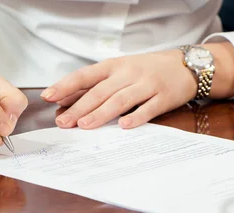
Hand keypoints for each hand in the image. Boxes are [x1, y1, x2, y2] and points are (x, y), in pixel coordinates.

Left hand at [41, 43, 233, 129]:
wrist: (186, 65)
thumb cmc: (145, 71)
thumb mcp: (118, 72)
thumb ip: (93, 86)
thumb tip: (63, 100)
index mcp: (113, 66)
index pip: (85, 76)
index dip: (65, 86)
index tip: (48, 97)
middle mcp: (128, 73)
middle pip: (100, 91)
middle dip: (79, 107)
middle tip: (64, 122)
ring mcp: (147, 84)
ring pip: (120, 99)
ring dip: (101, 113)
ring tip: (85, 125)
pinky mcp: (164, 97)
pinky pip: (149, 108)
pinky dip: (136, 117)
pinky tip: (124, 126)